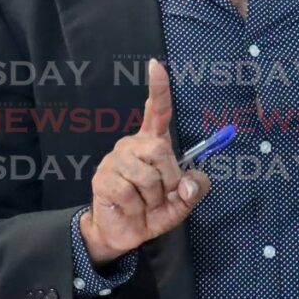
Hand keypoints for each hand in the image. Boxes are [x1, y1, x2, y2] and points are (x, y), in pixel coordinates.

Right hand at [80, 58, 209, 265]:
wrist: (125, 233)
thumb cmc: (153, 210)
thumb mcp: (183, 201)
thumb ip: (195, 189)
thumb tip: (189, 184)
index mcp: (152, 143)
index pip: (156, 111)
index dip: (157, 88)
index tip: (156, 65)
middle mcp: (132, 145)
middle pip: (160, 149)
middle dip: (170, 177)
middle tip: (165, 194)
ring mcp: (115, 160)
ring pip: (147, 175)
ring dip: (154, 197)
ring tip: (145, 203)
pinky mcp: (102, 178)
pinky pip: (130, 192)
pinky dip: (137, 207)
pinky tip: (130, 207)